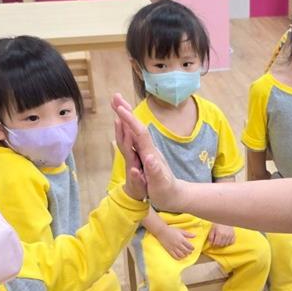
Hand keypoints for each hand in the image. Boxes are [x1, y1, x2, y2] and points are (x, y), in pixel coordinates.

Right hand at [112, 93, 183, 209]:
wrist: (176, 195)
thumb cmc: (167, 191)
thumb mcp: (160, 184)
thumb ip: (155, 172)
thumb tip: (149, 158)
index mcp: (150, 154)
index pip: (139, 134)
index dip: (130, 121)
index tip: (120, 109)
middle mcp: (148, 149)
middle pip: (135, 126)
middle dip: (125, 111)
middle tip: (115, 96)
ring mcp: (147, 151)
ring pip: (134, 130)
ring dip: (126, 117)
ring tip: (118, 104)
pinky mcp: (145, 155)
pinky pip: (135, 138)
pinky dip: (128, 128)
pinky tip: (124, 123)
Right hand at [156, 224, 195, 259]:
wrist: (162, 232)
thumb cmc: (171, 230)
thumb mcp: (180, 231)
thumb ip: (188, 234)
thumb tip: (195, 236)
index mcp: (181, 239)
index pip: (189, 246)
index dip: (192, 248)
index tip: (192, 248)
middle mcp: (178, 244)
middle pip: (186, 251)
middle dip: (189, 252)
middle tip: (190, 252)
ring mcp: (173, 248)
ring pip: (181, 254)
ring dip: (185, 255)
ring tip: (186, 255)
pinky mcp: (169, 250)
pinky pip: (175, 256)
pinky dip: (179, 258)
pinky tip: (180, 257)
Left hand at [207, 223, 234, 247]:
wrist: (225, 219)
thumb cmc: (218, 224)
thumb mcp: (212, 229)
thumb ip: (211, 236)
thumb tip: (210, 243)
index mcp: (219, 233)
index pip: (216, 243)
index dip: (214, 245)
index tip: (213, 244)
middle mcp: (225, 235)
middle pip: (221, 244)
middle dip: (218, 245)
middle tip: (216, 242)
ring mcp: (230, 235)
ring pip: (226, 244)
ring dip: (223, 244)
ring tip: (221, 241)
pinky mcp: (233, 235)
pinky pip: (232, 242)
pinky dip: (229, 242)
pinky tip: (226, 240)